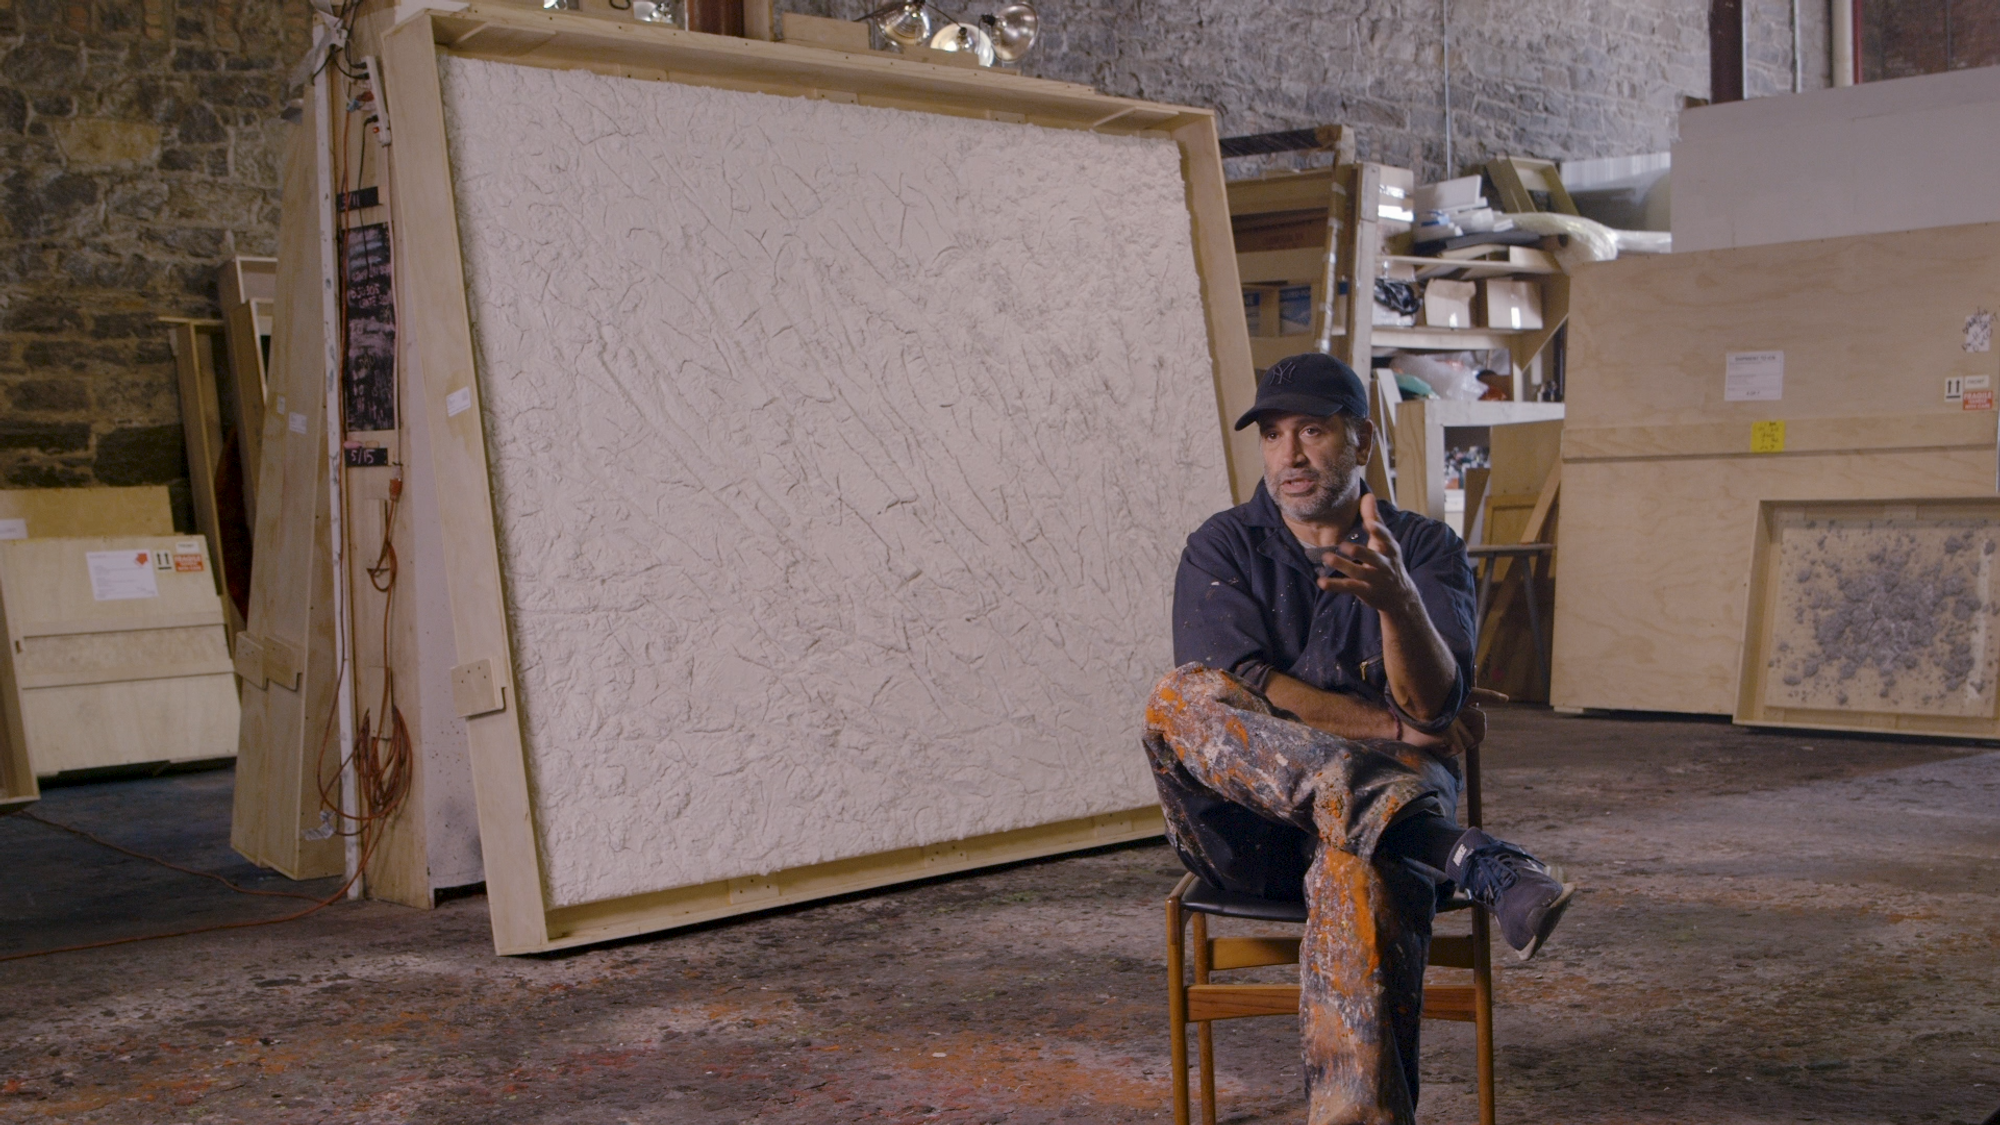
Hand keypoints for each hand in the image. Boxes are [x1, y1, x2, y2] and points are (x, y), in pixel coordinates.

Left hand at [1316, 493, 1418, 616]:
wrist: (1399, 596)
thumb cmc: (1388, 561)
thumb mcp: (1385, 542)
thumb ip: (1374, 519)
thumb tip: (1368, 495)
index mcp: (1389, 549)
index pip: (1385, 538)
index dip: (1379, 531)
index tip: (1370, 524)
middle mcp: (1384, 564)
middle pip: (1372, 558)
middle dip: (1359, 552)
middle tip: (1343, 545)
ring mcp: (1375, 579)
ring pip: (1358, 573)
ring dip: (1342, 566)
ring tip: (1326, 558)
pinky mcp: (1366, 592)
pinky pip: (1349, 588)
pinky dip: (1335, 585)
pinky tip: (1321, 582)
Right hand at [1393, 687, 1506, 754]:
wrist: (1392, 726)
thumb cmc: (1407, 722)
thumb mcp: (1426, 714)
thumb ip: (1443, 715)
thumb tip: (1459, 723)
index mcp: (1451, 696)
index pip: (1476, 694)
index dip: (1491, 696)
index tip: (1505, 699)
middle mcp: (1454, 704)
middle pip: (1480, 720)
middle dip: (1477, 733)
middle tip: (1468, 742)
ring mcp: (1451, 716)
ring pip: (1469, 738)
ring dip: (1457, 744)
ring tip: (1440, 743)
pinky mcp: (1448, 729)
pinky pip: (1458, 747)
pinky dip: (1447, 752)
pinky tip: (1436, 748)